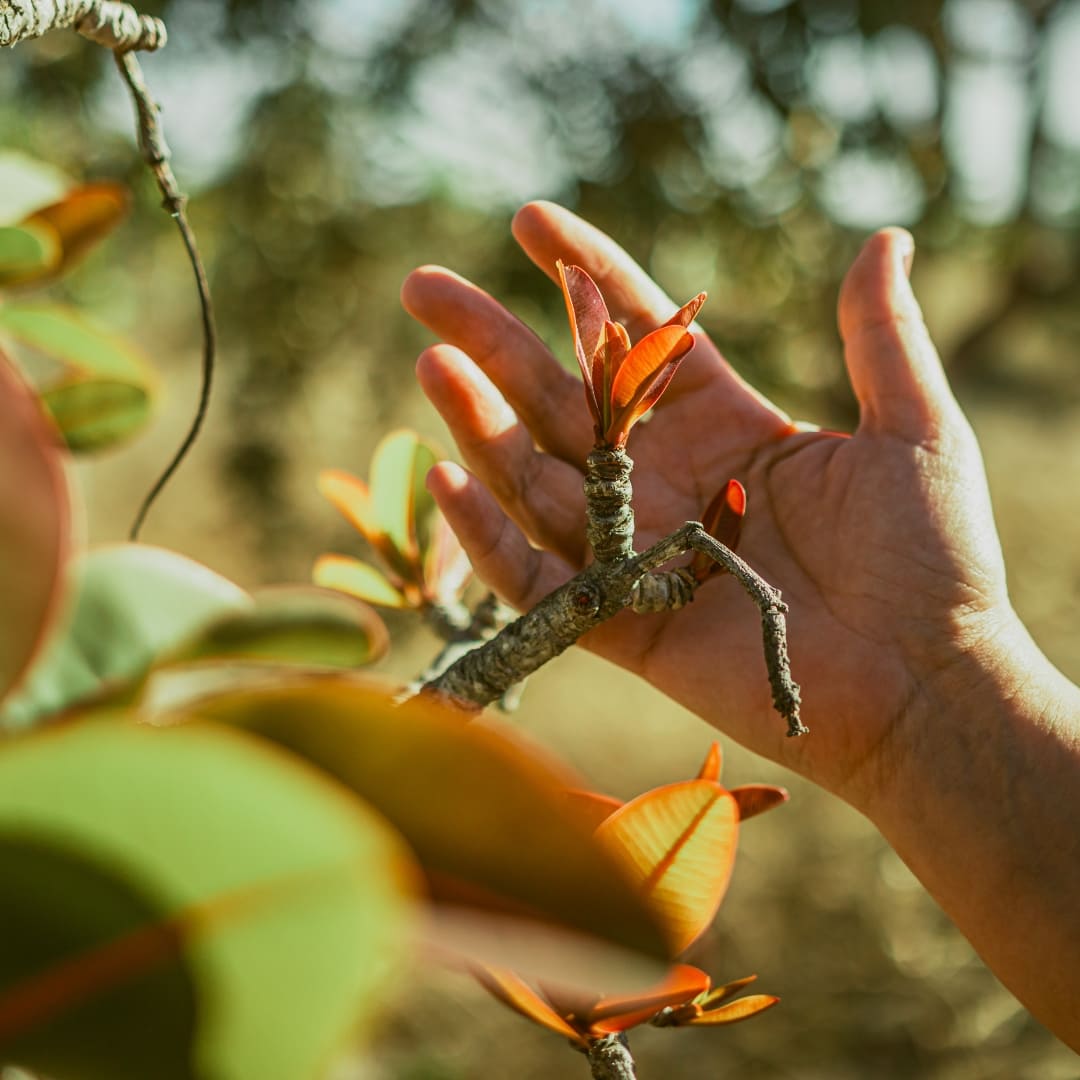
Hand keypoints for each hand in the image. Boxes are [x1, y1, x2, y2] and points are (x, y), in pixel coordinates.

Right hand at [401, 202, 1020, 812]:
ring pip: (538, 477)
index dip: (585, 279)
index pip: (638, 337)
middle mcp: (667, 480)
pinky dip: (489, 537)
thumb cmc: (930, 560)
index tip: (529, 224)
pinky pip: (539, 577)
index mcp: (726, 426)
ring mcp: (636, 550)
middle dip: (493, 339)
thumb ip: (880, 336)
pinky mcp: (621, 622)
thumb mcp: (915, 429)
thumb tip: (883, 238)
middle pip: (561, 398)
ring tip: (435, 360)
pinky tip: (448, 478)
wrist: (924, 684)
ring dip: (480, 421)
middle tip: (423, 285)